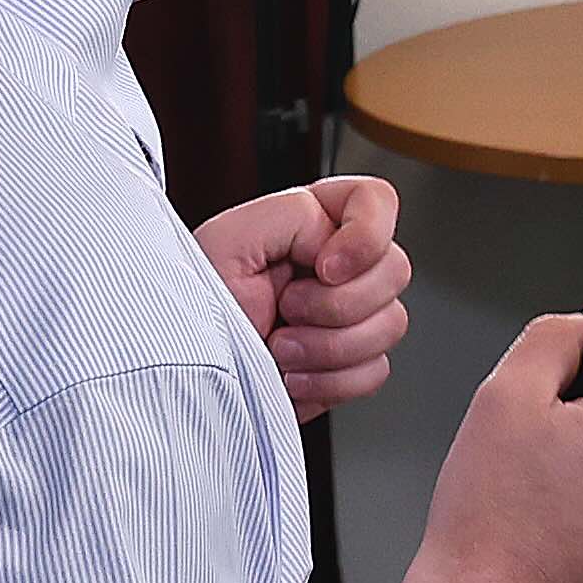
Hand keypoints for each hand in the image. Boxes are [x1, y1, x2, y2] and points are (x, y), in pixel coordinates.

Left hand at [197, 176, 408, 423]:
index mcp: (311, 223)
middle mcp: (337, 265)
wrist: (188, 376)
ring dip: (328, 347)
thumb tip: (334, 243)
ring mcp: (348, 316)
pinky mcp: (348, 363)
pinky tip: (293, 376)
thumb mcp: (229, 241)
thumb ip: (292, 216)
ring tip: (280, 347)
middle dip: (336, 304)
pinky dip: (330, 381)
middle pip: (395, 269)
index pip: (377, 201)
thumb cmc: (192, 308)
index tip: (325, 267)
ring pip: (390, 324)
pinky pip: (375, 371)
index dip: (366, 236)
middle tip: (286, 311)